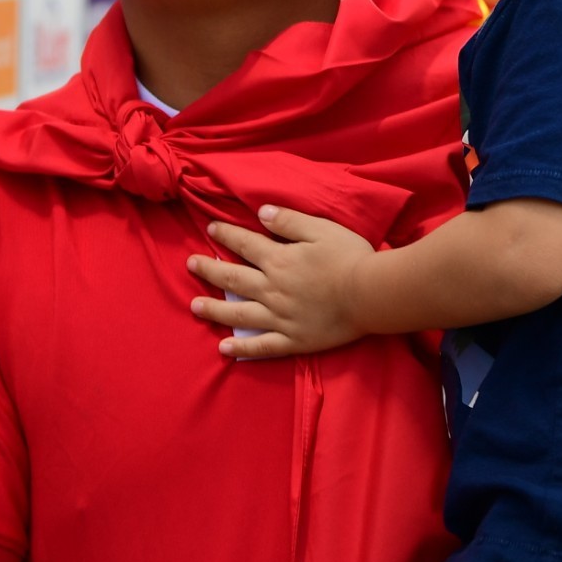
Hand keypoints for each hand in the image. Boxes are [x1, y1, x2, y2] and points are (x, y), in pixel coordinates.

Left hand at [189, 207, 374, 358]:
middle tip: (191, 264)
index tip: (210, 230)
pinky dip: (241, 348)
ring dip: (214, 309)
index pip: (245, 244)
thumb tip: (261, 213)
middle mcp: (272, 289)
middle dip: (209, 269)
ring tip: (194, 307)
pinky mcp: (293, 340)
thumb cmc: (350, 257)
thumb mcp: (321, 229)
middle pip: (233, 278)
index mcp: (278, 260)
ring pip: (239, 313)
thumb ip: (289, 221)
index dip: (226, 235)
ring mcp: (280, 318)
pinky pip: (262, 346)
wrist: (370, 295)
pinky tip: (224, 348)